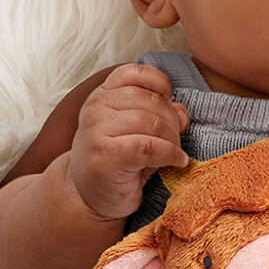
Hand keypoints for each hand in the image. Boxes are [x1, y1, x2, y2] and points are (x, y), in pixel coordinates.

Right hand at [67, 63, 189, 219]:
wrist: (86, 195)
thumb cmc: (118, 161)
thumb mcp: (139, 132)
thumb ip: (160, 115)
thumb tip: (182, 112)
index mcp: (103, 95)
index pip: (136, 72)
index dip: (161, 85)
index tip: (169, 105)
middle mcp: (96, 108)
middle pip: (151, 101)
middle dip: (173, 122)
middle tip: (175, 141)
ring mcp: (97, 131)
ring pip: (152, 123)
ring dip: (173, 140)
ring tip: (174, 153)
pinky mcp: (105, 155)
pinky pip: (150, 147)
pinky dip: (170, 154)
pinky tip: (177, 162)